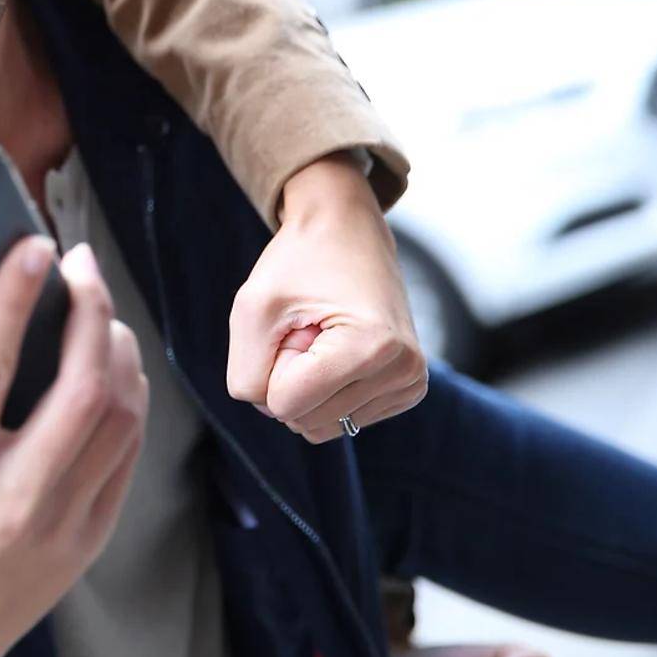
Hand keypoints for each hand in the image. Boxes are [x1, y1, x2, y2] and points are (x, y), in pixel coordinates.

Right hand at [0, 239, 146, 656]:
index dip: (13, 302)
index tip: (31, 250)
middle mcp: (13, 502)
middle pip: (80, 390)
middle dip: (90, 313)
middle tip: (80, 267)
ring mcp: (60, 524)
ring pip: (117, 419)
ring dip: (117, 351)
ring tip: (99, 308)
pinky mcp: (89, 539)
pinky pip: (128, 456)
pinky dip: (129, 400)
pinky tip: (113, 365)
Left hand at [227, 153, 426, 442]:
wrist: (346, 230)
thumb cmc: (299, 262)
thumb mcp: (251, 308)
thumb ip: (246, 373)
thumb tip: (274, 413)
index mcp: (373, 346)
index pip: (285, 404)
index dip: (270, 363)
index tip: (292, 322)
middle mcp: (404, 371)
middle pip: (303, 419)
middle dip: (287, 376)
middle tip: (304, 327)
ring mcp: (410, 383)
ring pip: (320, 425)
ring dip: (305, 384)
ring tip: (321, 335)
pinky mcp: (406, 390)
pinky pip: (340, 419)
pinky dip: (325, 389)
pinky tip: (337, 348)